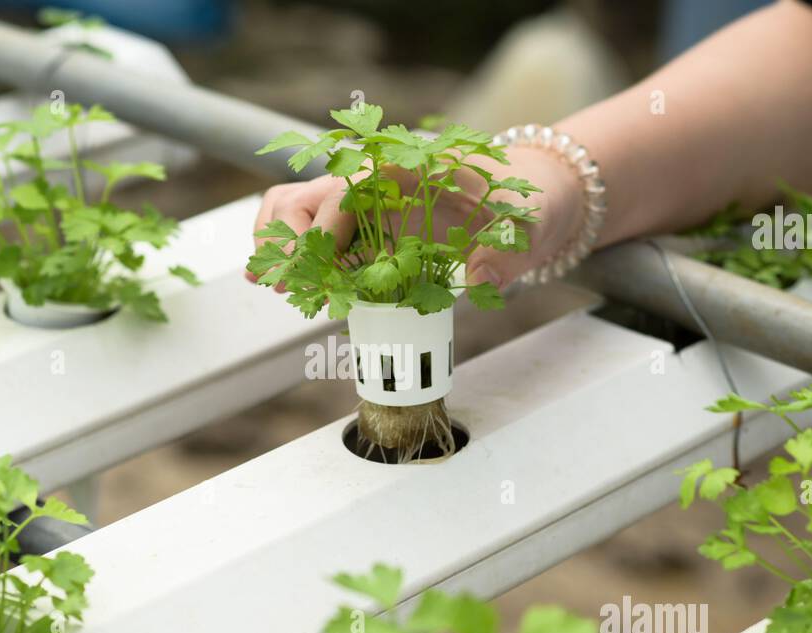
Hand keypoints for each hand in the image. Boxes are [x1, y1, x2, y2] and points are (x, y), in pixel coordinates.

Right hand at [246, 142, 584, 290]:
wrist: (531, 199)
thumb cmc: (526, 200)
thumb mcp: (529, 222)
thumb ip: (507, 248)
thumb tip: (480, 279)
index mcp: (409, 167)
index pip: (350, 185)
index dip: (328, 221)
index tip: (323, 262)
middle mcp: (376, 182)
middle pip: (307, 195)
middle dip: (290, 239)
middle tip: (288, 284)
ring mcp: (366, 206)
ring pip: (297, 210)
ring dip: (282, 245)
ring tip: (279, 287)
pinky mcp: (366, 230)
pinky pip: (315, 238)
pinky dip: (296, 258)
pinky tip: (293, 287)